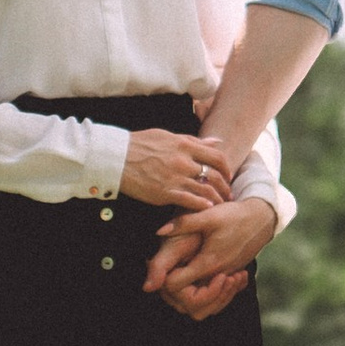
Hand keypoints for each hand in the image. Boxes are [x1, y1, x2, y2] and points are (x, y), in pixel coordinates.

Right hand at [118, 126, 233, 212]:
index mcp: (184, 145)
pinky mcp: (165, 193)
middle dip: (224, 186)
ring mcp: (175, 178)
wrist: (116, 157)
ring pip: (205, 190)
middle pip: (214, 175)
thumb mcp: (167, 136)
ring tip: (219, 205)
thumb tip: (216, 141)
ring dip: (216, 199)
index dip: (226, 168)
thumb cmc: (139, 144)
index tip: (228, 175)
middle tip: (228, 194)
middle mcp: (183, 161)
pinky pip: (190, 201)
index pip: (216, 157)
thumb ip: (193, 141)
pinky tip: (206, 208)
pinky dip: (201, 205)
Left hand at [144, 195, 276, 321]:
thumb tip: (159, 231)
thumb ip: (183, 223)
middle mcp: (218, 275)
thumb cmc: (235, 215)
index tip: (168, 266)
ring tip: (188, 277)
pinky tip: (204, 275)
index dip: (167, 280)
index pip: (178, 286)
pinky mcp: (234, 274)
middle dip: (180, 295)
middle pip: (194, 304)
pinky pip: (222, 296)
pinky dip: (213, 294)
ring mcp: (228, 277)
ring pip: (210, 305)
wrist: (263, 218)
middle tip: (174, 274)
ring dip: (197, 297)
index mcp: (208, 263)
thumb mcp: (208, 215)